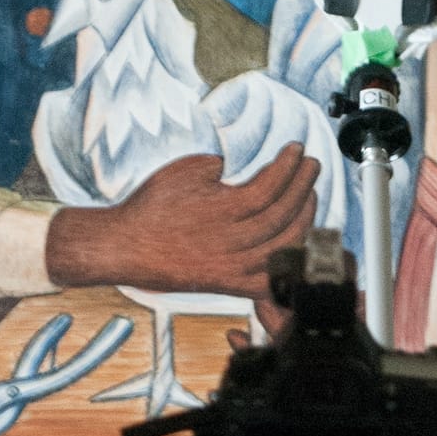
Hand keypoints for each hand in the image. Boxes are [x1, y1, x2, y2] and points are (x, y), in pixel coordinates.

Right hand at [46, 147, 316, 298]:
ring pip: (285, 247)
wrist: (124, 246)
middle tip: (312, 167)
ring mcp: (234, 266)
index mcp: (225, 209)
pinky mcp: (229, 285)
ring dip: (304, 220)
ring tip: (310, 199)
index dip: (289, 166)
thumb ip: (218, 166)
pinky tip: (300, 251)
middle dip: (304, 186)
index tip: (297, 150)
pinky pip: (270, 282)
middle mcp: (234, 240)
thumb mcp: (185, 170)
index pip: (271, 185)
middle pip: (284, 213)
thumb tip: (238, 165)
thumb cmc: (150, 207)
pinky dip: (289, 269)